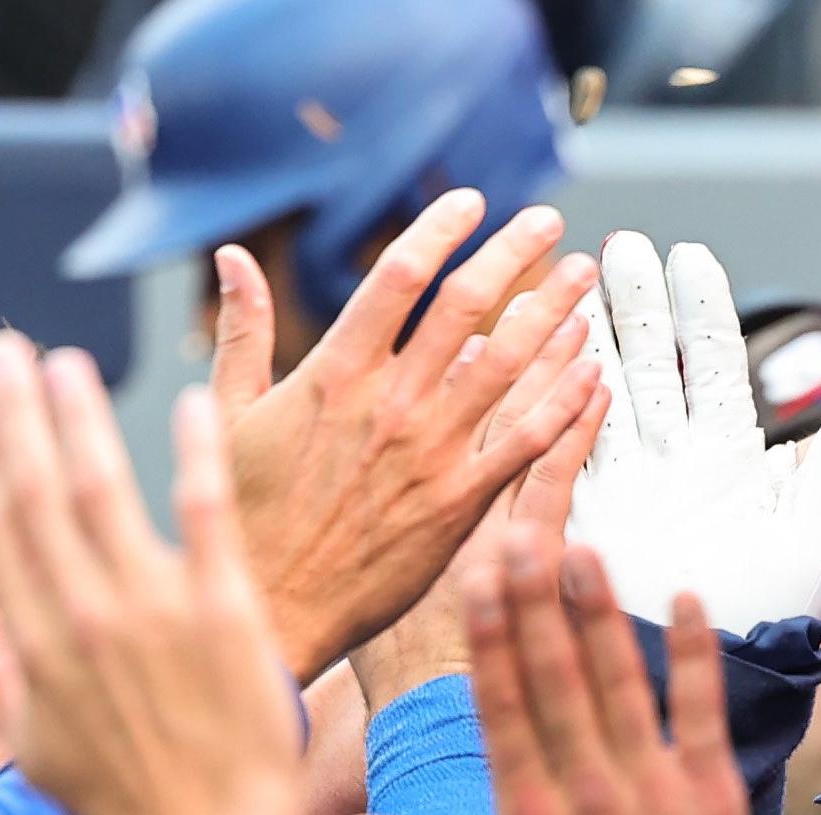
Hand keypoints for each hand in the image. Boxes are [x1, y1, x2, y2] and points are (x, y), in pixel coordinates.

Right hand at [0, 336, 302, 814]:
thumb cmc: (123, 807)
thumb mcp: (34, 750)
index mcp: (38, 644)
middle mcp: (85, 616)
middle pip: (39, 492)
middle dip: (17, 413)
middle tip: (9, 350)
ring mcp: (155, 612)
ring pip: (106, 490)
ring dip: (82, 418)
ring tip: (68, 362)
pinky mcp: (225, 616)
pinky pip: (207, 518)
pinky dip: (197, 456)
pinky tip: (196, 402)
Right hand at [221, 192, 603, 681]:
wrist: (272, 606)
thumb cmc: (241, 512)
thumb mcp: (229, 413)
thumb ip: (245, 331)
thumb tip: (234, 257)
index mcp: (332, 373)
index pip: (398, 276)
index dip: (440, 230)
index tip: (472, 202)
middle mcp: (389, 403)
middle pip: (467, 306)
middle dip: (515, 254)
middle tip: (552, 223)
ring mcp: (430, 453)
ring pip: (508, 366)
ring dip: (554, 315)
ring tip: (585, 281)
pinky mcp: (459, 504)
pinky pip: (525, 442)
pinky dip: (563, 402)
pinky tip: (591, 372)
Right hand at [336, 529, 765, 814]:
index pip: (501, 708)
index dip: (490, 638)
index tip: (478, 578)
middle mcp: (587, 797)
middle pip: (557, 681)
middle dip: (538, 604)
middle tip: (523, 537)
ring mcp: (653, 794)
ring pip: (622, 685)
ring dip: (602, 613)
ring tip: (584, 549)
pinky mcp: (712, 798)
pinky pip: (702, 713)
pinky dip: (696, 655)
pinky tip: (686, 596)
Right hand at [568, 232, 820, 633]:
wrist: (712, 683)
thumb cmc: (767, 622)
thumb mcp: (809, 543)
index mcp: (727, 462)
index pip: (714, 369)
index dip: (701, 312)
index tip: (688, 255)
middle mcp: (671, 467)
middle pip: (650, 369)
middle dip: (634, 308)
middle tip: (618, 246)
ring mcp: (623, 490)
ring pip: (599, 398)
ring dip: (585, 342)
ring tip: (567, 283)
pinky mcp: (583, 524)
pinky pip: (560, 454)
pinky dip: (547, 407)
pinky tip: (532, 360)